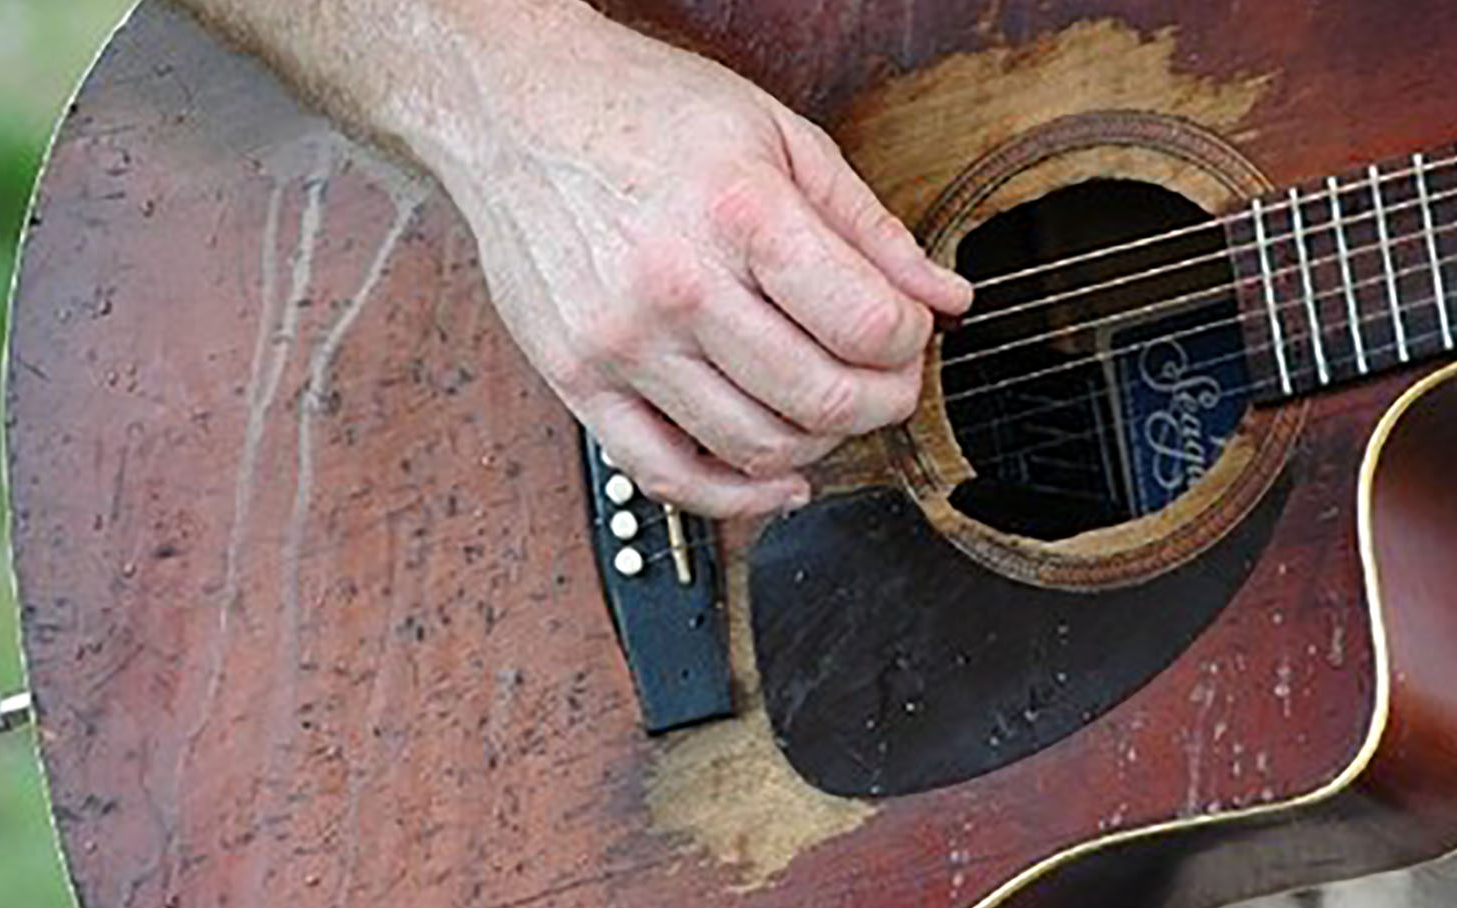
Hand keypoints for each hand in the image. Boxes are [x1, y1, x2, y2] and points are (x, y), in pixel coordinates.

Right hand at [408, 4, 970, 516]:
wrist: (514, 109)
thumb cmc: (641, 111)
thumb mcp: (778, 137)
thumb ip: (868, 226)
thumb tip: (943, 298)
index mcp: (738, 213)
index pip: (867, 325)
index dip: (911, 340)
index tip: (909, 329)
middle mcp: (676, 285)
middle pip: (821, 398)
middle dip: (882, 400)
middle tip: (887, 378)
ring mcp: (622, 341)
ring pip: (755, 446)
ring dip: (818, 443)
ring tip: (829, 406)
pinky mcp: (578, 378)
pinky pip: (665, 475)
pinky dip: (735, 496)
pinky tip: (776, 480)